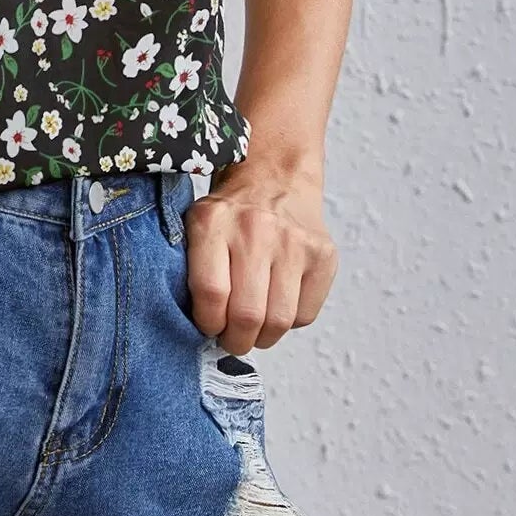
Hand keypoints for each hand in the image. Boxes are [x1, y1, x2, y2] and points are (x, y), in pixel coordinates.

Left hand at [182, 165, 337, 354]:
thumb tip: (192, 327)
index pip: (210, 293)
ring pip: (278, 321)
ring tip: (253, 328)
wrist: (275, 175)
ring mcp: (294, 242)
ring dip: (263, 337)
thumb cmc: (229, 213)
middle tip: (231, 338)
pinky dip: (289, 322)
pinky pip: (305, 315)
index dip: (208, 323)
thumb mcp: (196, 226)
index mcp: (213, 221)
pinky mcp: (323, 255)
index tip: (208, 325)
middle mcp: (256, 228)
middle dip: (236, 340)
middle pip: (247, 315)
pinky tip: (277, 302)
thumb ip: (192, 269)